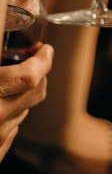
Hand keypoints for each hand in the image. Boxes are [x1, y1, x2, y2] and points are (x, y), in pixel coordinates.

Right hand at [0, 44, 53, 160]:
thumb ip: (2, 59)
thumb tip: (13, 39)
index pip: (29, 76)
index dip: (42, 60)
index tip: (45, 49)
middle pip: (35, 92)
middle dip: (38, 74)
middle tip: (31, 61)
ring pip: (23, 112)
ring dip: (21, 97)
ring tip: (5, 87)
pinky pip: (10, 133)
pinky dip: (8, 119)